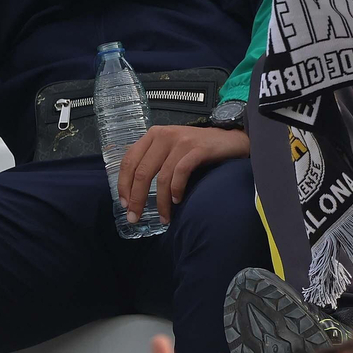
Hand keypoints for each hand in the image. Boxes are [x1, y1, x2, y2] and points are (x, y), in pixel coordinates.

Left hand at [118, 125, 249, 224]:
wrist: (229, 140)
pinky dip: (176, 190)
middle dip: (137, 198)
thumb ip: (153, 159)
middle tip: (135, 217)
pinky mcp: (197, 149)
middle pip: (142, 172)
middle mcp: (164, 135)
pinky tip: (177, 201)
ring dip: (160, 202)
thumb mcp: (170, 148)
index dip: (123, 184)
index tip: (125, 204)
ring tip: (164, 217)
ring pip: (162, 177)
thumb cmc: (197, 149)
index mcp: (153, 135)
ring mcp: (181, 141)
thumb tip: (132, 188)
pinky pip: (180, 173)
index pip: (129, 161)